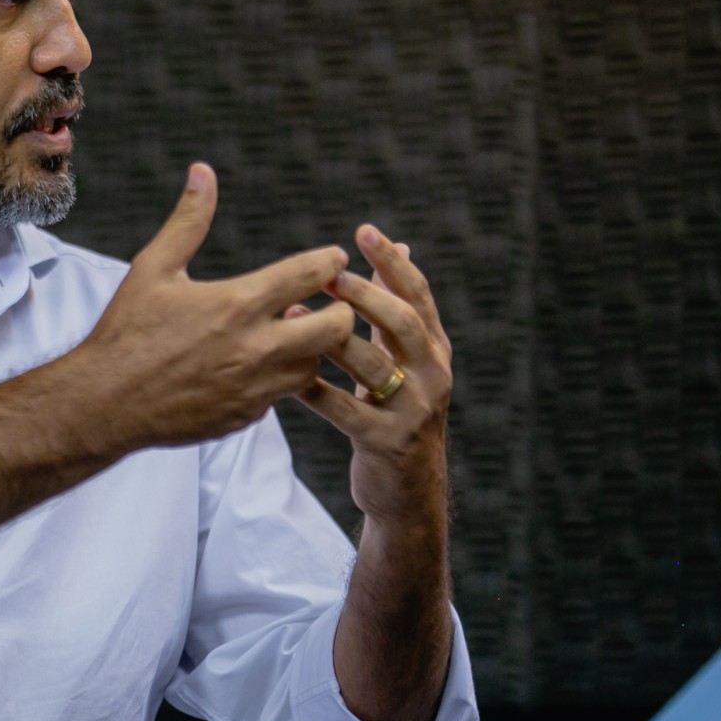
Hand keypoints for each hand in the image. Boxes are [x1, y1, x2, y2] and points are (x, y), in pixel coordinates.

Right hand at [78, 163, 355, 450]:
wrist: (104, 403)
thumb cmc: (126, 331)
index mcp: (238, 303)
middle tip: (324, 302)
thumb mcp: (153, 268)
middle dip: (339, 310)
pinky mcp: (246, 416)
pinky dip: (276, 379)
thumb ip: (188, 221)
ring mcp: (254, 387)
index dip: (329, 262)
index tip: (333, 259)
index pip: (309, 275)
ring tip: (287, 334)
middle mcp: (256, 347)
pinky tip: (253, 367)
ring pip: (315, 365)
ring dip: (309, 348)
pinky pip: (281, 396)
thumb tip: (203, 172)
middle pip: (337, 328)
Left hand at [290, 225, 453, 526]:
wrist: (408, 490)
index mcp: (434, 348)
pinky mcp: (386, 442)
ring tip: (294, 315)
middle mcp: (432, 374)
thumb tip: (396, 251)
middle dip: (366, 296)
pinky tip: (286, 374)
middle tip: (329, 274)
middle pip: (403, 324)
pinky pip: (345, 410)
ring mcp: (413, 410)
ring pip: (374, 365)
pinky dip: (314, 390)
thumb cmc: (396, 411)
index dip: (393, 262)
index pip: (418, 296)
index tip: (364, 231)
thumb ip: (395, 310)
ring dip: (332, 337)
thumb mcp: (404, 359)